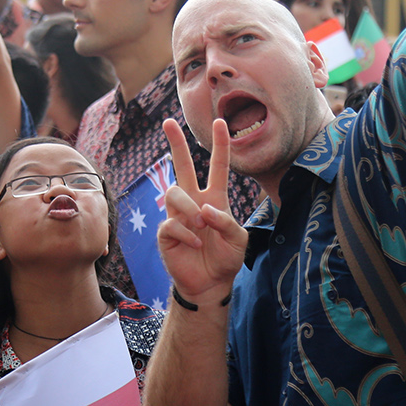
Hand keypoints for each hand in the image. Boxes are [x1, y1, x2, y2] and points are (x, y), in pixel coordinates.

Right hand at [156, 118, 246, 305]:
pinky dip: (186, 233)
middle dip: (176, 144)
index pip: (218, 167)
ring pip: (174, 192)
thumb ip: (227, 222)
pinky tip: (195, 244)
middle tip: (168, 122)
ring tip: (200, 224)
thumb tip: (205, 209)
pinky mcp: (166, 232)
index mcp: (214, 199)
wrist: (210, 284)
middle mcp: (194, 202)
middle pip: (182, 167)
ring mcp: (178, 216)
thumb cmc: (226, 258)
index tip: (220, 122)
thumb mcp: (239, 240)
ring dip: (188, 207)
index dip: (220, 145)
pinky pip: (171, 223)